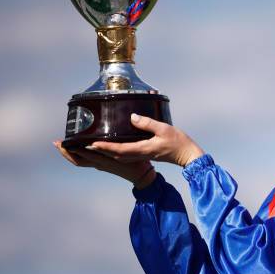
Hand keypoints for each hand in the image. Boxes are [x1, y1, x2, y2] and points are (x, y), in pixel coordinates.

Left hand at [53, 140, 155, 188]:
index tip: (67, 142)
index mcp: (106, 161)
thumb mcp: (129, 154)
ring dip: (69, 154)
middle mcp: (100, 164)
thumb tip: (96, 142)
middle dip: (66, 151)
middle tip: (57, 142)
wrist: (142, 176)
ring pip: (80, 161)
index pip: (86, 155)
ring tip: (61, 144)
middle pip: (78, 159)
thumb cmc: (139, 163)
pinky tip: (77, 148)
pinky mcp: (103, 165)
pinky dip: (77, 155)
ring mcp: (101, 166)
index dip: (75, 149)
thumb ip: (114, 148)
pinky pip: (85, 161)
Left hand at [89, 113, 204, 167]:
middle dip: (100, 152)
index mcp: (143, 149)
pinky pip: (125, 155)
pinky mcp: (144, 154)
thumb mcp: (164, 128)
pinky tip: (111, 148)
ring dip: (105, 153)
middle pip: (115, 155)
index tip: (92, 144)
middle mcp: (140, 154)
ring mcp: (142, 156)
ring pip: (119, 156)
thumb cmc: (178, 142)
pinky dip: (115, 152)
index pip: (119, 149)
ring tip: (94, 147)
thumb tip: (132, 116)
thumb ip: (147, 123)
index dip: (105, 147)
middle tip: (86, 146)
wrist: (187, 155)